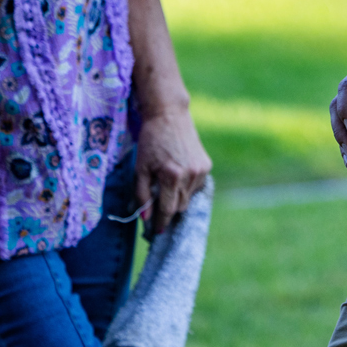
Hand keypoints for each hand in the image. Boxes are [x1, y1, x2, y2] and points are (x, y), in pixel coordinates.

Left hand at [135, 108, 212, 234]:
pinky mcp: (206, 165)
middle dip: (168, 210)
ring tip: (167, 184)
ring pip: (188, 197)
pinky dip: (186, 186)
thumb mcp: (140, 168)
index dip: (160, 223)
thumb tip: (145, 218)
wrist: (168, 115)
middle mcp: (190, 175)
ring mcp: (200, 170)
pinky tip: (178, 174)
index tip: (155, 232)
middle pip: (179, 207)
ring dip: (178, 197)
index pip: (167, 210)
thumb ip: (142, 195)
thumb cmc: (150, 141)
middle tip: (157, 206)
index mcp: (171, 176)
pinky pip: (196, 186)